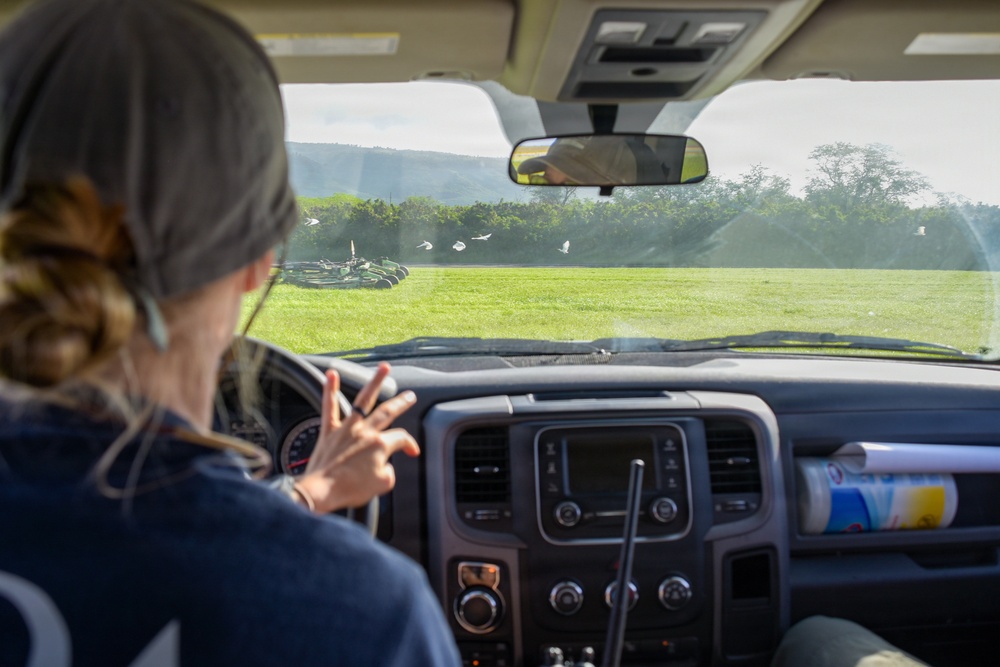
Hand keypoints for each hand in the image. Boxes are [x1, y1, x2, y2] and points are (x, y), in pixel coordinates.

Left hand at [294, 362, 419, 513]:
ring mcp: (346, 429)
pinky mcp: (329, 431)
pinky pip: (330, 406)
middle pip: (388, 412)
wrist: (321, 492)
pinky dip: (330, 390)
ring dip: (375, 382)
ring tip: (384, 368)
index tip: (412, 452)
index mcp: (380, 445)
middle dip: (401, 403)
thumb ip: (389, 473)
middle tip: (409, 396)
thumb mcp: (381, 487)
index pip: (402, 438)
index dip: (410, 445)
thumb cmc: (349, 490)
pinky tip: (332, 374)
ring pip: (364, 400)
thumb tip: (385, 466)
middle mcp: (365, 432)